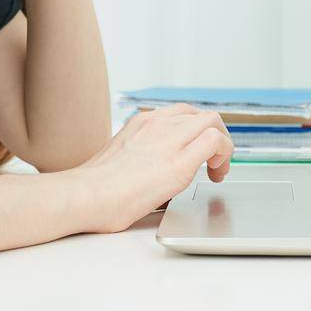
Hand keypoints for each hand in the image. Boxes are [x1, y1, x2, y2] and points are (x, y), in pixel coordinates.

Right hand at [70, 104, 233, 232]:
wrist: (85, 196)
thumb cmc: (94, 188)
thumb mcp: (121, 158)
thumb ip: (143, 157)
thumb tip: (156, 175)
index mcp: (142, 123)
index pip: (182, 114)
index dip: (197, 132)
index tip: (199, 153)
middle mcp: (157, 124)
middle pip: (202, 115)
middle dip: (215, 137)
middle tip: (213, 163)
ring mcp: (169, 140)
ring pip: (213, 121)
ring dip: (223, 146)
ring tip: (217, 171)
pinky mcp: (179, 163)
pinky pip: (215, 141)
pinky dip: (224, 154)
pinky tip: (215, 174)